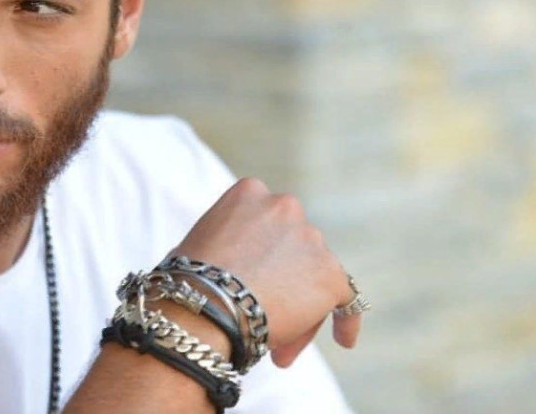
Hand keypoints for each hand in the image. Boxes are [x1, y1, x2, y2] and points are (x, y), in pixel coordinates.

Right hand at [171, 177, 362, 367]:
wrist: (205, 306)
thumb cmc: (189, 281)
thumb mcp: (202, 241)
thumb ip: (227, 241)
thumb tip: (231, 265)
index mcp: (250, 192)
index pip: (266, 225)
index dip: (260, 258)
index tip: (249, 284)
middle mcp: (285, 206)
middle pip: (292, 250)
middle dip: (280, 284)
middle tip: (262, 316)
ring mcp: (310, 238)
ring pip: (312, 277)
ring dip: (297, 307)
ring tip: (276, 345)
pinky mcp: (329, 274)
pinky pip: (346, 296)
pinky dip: (345, 319)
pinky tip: (343, 339)